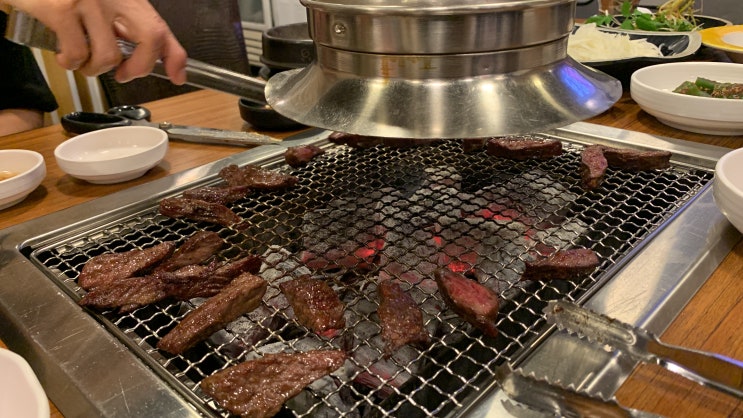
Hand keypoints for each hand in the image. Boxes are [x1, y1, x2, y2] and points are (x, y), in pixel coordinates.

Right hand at [3, 0, 186, 83]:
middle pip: (151, 36)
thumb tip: (140, 56)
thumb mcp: (100, 4)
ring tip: (80, 59)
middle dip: (140, 67)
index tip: (177, 76)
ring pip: (108, 55)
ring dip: (93, 69)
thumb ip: (121, 24)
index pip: (161, 26)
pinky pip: (77, 54)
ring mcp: (89, 2)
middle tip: (122, 74)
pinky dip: (70, 63)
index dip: (175, 56)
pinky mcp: (62, 10)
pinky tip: (63, 54)